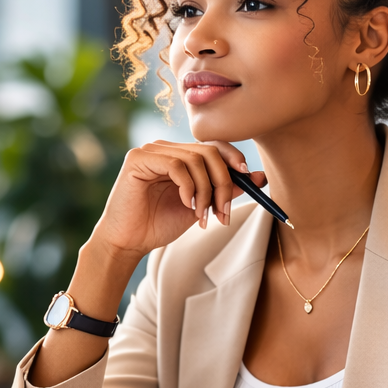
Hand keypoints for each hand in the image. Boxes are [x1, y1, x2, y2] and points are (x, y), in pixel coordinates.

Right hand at [91, 140, 266, 259]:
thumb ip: (224, 190)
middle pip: (209, 151)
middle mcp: (165, 148)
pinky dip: (188, 187)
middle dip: (223, 182)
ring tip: (202, 215)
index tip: (248, 180)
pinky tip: (185, 205)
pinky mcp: (138, 159)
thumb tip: (258, 177)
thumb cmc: (159, 225)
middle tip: (223, 212)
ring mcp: (151, 150)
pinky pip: (177, 165)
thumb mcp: (200, 206)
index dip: (234, 159)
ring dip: (206, 191)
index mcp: (179, 155)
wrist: (128, 242)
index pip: (213, 145)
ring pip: (195, 159)